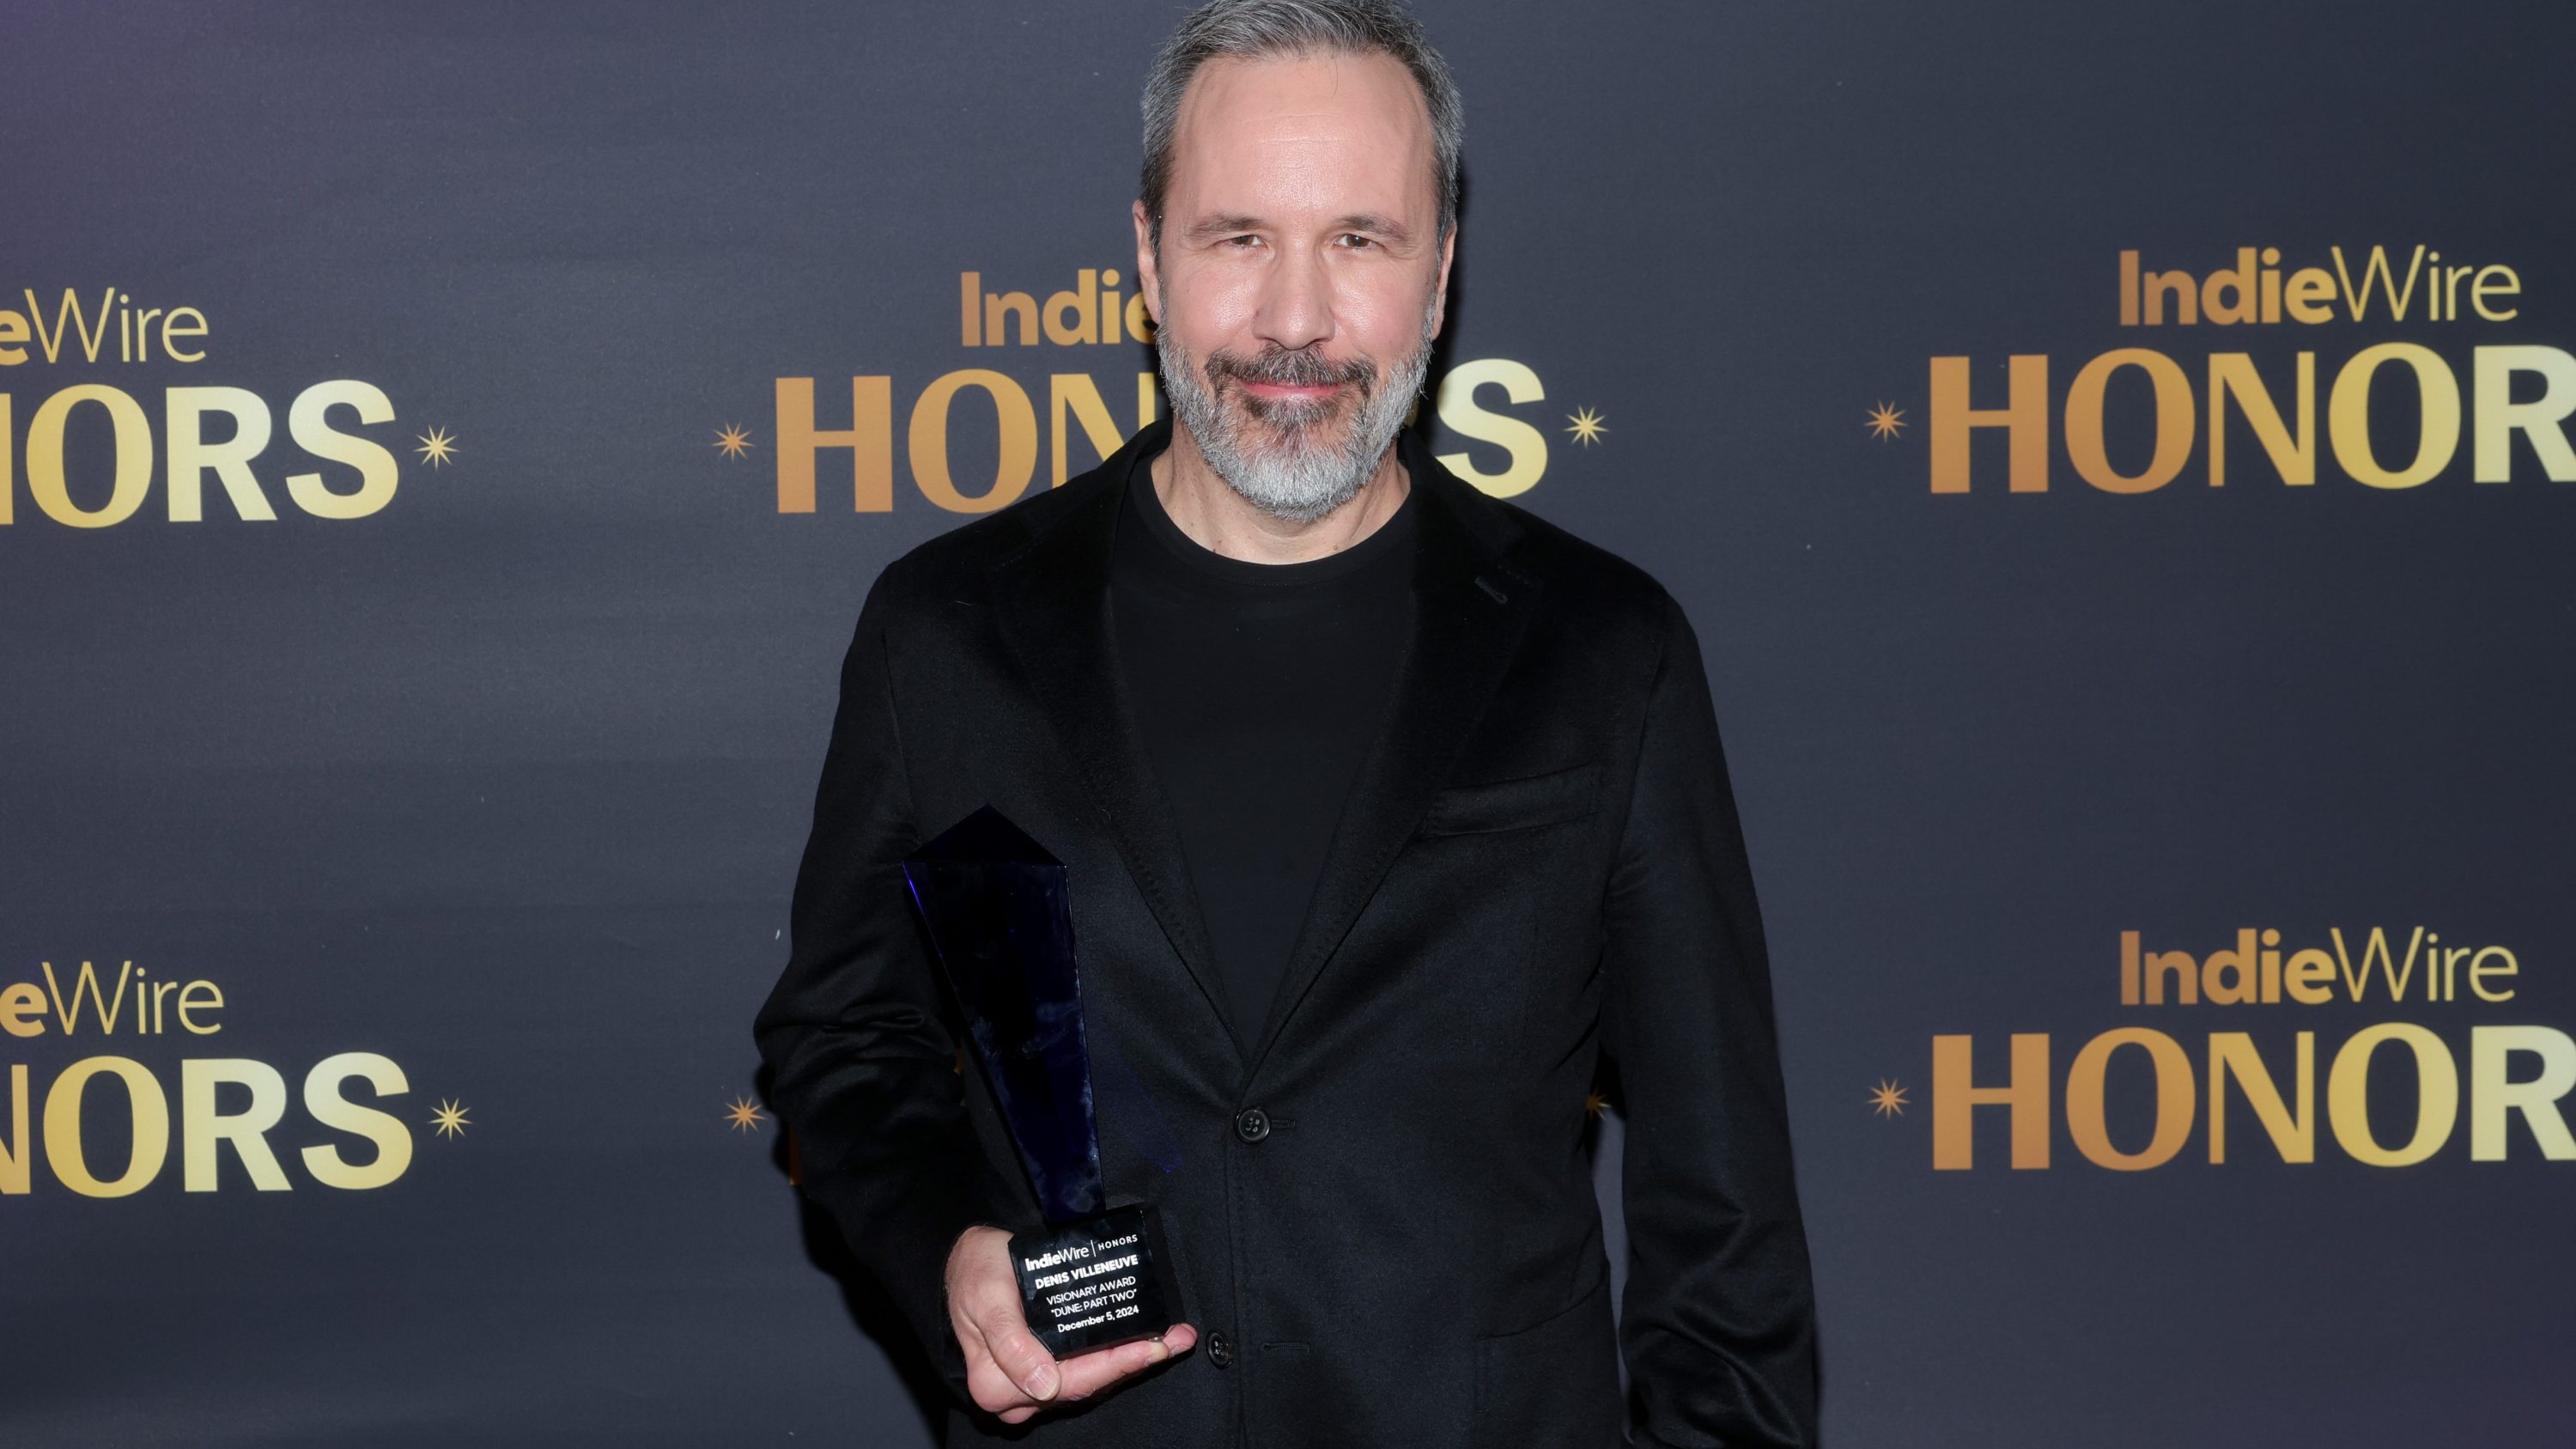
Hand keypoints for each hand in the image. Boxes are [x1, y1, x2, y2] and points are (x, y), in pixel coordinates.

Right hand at [946, 1224, 1197, 1423]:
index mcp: (997, 1383)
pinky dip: (1116, 1352)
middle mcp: (1016, 1393)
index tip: (1154, 1347)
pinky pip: (1085, 1366)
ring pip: (1090, 1378)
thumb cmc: (973, 1274)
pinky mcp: (1043, 1367)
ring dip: (1133, 1358)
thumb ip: (1011, 1343)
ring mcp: (1031, 1383)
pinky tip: (1144, 1338)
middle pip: (1087, 1384)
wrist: (962, 1260)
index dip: (1117, 1365)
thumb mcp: (987, 1299)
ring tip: (1173, 1337)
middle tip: (1178, 1339)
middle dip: (1137, 1361)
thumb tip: (1043, 1385)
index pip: (1070, 1382)